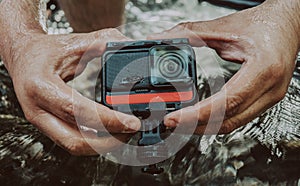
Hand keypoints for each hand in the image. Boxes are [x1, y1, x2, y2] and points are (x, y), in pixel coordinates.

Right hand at [5, 28, 140, 154]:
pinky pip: (72, 139)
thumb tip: (128, 44)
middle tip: (131, 131)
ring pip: (74, 145)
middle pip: (75, 140)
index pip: (78, 110)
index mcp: (41, 87)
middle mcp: (37, 110)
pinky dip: (93, 141)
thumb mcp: (71, 42)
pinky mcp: (48, 125)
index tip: (132, 123)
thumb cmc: (43, 51)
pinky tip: (109, 133)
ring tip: (125, 133)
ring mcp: (41, 121)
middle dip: (108, 141)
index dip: (108, 120)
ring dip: (102, 145)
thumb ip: (100, 42)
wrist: (22, 57)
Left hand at [149, 2, 298, 133]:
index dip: (197, 114)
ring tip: (182, 122)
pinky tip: (201, 117)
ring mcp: (270, 97)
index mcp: (263, 69)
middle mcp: (270, 89)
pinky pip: (238, 118)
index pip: (226, 103)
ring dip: (205, 126)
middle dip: (196, 126)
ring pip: (233, 124)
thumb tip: (163, 37)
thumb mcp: (224, 27)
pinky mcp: (265, 99)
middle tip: (171, 122)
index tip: (174, 118)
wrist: (289, 22)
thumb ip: (191, 32)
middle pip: (228, 121)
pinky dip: (217, 121)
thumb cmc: (264, 23)